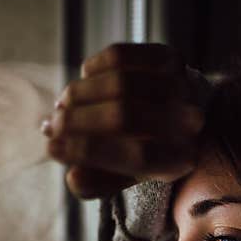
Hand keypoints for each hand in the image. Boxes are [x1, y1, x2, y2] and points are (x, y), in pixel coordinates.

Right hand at [44, 43, 204, 197]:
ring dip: (80, 94)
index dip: (89, 152)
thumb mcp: (124, 176)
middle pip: (124, 117)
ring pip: (120, 83)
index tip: (51, 149)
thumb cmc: (146, 151)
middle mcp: (189, 122)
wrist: (181, 115)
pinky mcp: (169, 58)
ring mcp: (182, 85)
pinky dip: (93, 67)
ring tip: (61, 106)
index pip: (136, 157)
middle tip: (50, 126)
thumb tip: (73, 178)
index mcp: (180, 160)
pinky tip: (83, 80)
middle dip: (78, 121)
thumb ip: (99, 183)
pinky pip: (121, 57)